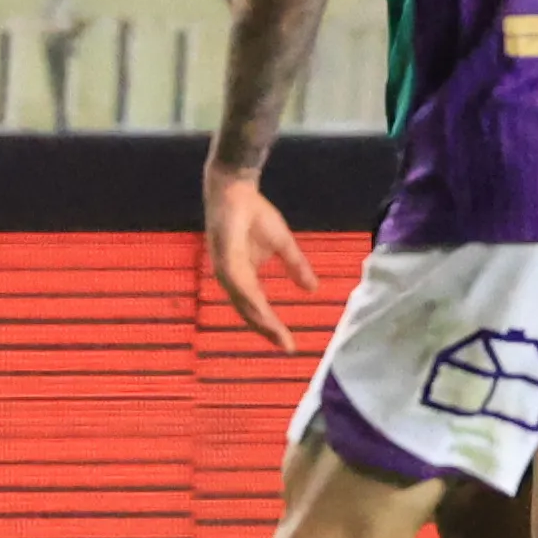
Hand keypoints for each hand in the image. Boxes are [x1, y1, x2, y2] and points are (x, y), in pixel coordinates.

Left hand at [205, 164, 320, 349]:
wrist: (237, 190)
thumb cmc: (254, 214)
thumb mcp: (282, 243)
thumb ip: (296, 266)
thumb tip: (313, 289)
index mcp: (242, 278)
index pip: (256, 308)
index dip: (272, 326)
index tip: (290, 345)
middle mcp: (231, 279)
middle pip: (248, 312)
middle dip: (267, 331)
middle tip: (287, 348)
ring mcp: (226, 270)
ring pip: (243, 303)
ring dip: (261, 321)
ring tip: (278, 336)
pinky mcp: (224, 258)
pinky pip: (239, 285)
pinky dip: (251, 300)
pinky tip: (263, 311)